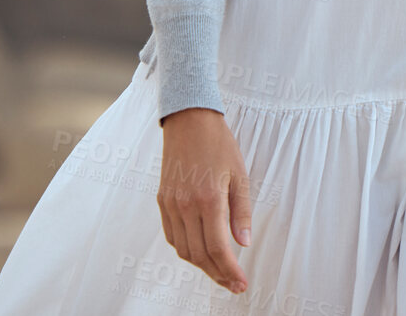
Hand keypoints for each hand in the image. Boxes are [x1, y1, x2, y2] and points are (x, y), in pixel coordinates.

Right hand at [158, 108, 252, 293]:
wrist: (189, 121)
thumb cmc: (219, 145)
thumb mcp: (240, 175)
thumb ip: (241, 212)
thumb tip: (243, 243)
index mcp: (208, 199)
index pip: (218, 247)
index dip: (230, 270)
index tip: (241, 283)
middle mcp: (186, 206)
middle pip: (199, 254)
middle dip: (217, 274)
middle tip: (234, 284)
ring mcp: (170, 204)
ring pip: (183, 249)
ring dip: (201, 265)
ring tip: (220, 271)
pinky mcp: (162, 201)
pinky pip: (172, 236)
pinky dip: (186, 249)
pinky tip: (200, 250)